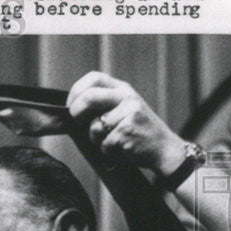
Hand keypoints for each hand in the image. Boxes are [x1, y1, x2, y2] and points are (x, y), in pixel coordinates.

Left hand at [66, 71, 187, 177]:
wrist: (163, 149)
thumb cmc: (136, 133)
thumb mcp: (120, 111)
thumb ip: (100, 107)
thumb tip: (67, 113)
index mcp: (122, 89)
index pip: (93, 78)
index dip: (76, 92)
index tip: (71, 107)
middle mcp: (127, 97)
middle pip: (88, 97)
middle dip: (76, 114)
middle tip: (80, 125)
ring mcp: (129, 112)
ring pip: (94, 127)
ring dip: (97, 140)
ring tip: (114, 140)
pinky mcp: (128, 130)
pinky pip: (104, 143)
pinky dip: (109, 151)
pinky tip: (123, 148)